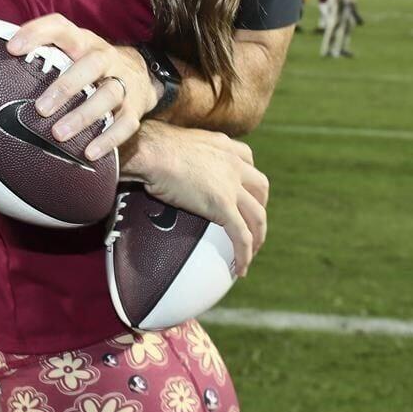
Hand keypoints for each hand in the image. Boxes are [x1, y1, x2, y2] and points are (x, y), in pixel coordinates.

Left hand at [6, 14, 158, 156]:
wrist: (140, 74)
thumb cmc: (89, 65)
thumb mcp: (71, 51)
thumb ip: (44, 53)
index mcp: (84, 41)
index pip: (61, 28)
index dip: (37, 33)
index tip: (12, 48)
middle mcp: (106, 58)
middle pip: (92, 64)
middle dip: (66, 86)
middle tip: (41, 109)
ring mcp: (124, 82)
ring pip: (109, 95)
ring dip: (83, 115)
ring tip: (59, 134)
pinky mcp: (136, 107)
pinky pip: (126, 124)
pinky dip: (108, 139)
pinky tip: (89, 153)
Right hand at [122, 120, 268, 276]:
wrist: (152, 151)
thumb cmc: (153, 146)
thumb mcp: (177, 143)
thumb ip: (182, 153)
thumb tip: (164, 161)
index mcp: (223, 145)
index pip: (248, 159)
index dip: (249, 177)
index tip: (243, 189)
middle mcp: (233, 163)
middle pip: (260, 187)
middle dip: (260, 205)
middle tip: (250, 221)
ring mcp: (231, 185)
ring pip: (258, 215)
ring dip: (259, 235)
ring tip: (252, 252)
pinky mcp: (223, 205)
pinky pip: (242, 235)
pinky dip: (244, 253)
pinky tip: (240, 269)